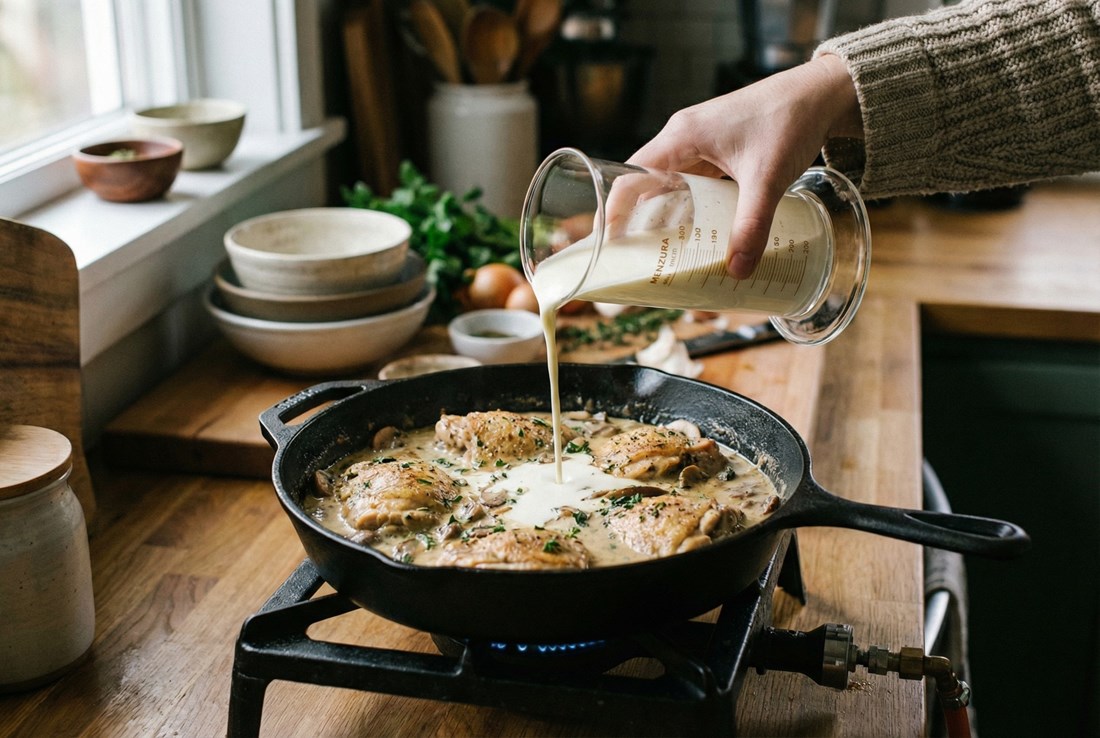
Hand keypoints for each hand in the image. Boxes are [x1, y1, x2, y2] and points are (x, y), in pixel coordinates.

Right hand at [628, 54, 860, 278]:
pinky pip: (693, 185)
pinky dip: (691, 210)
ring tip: (660, 255)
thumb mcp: (768, 179)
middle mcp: (682, 139)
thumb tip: (737, 270)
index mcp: (681, 137)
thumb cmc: (789, 121)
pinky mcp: (717, 151)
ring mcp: (700, 144)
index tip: (608, 246)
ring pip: (670, 186)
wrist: (820, 93)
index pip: (630, 177)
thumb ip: (752, 225)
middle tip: (633, 261)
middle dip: (637, 222)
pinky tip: (697, 235)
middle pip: (645, 185)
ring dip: (665, 217)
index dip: (614, 212)